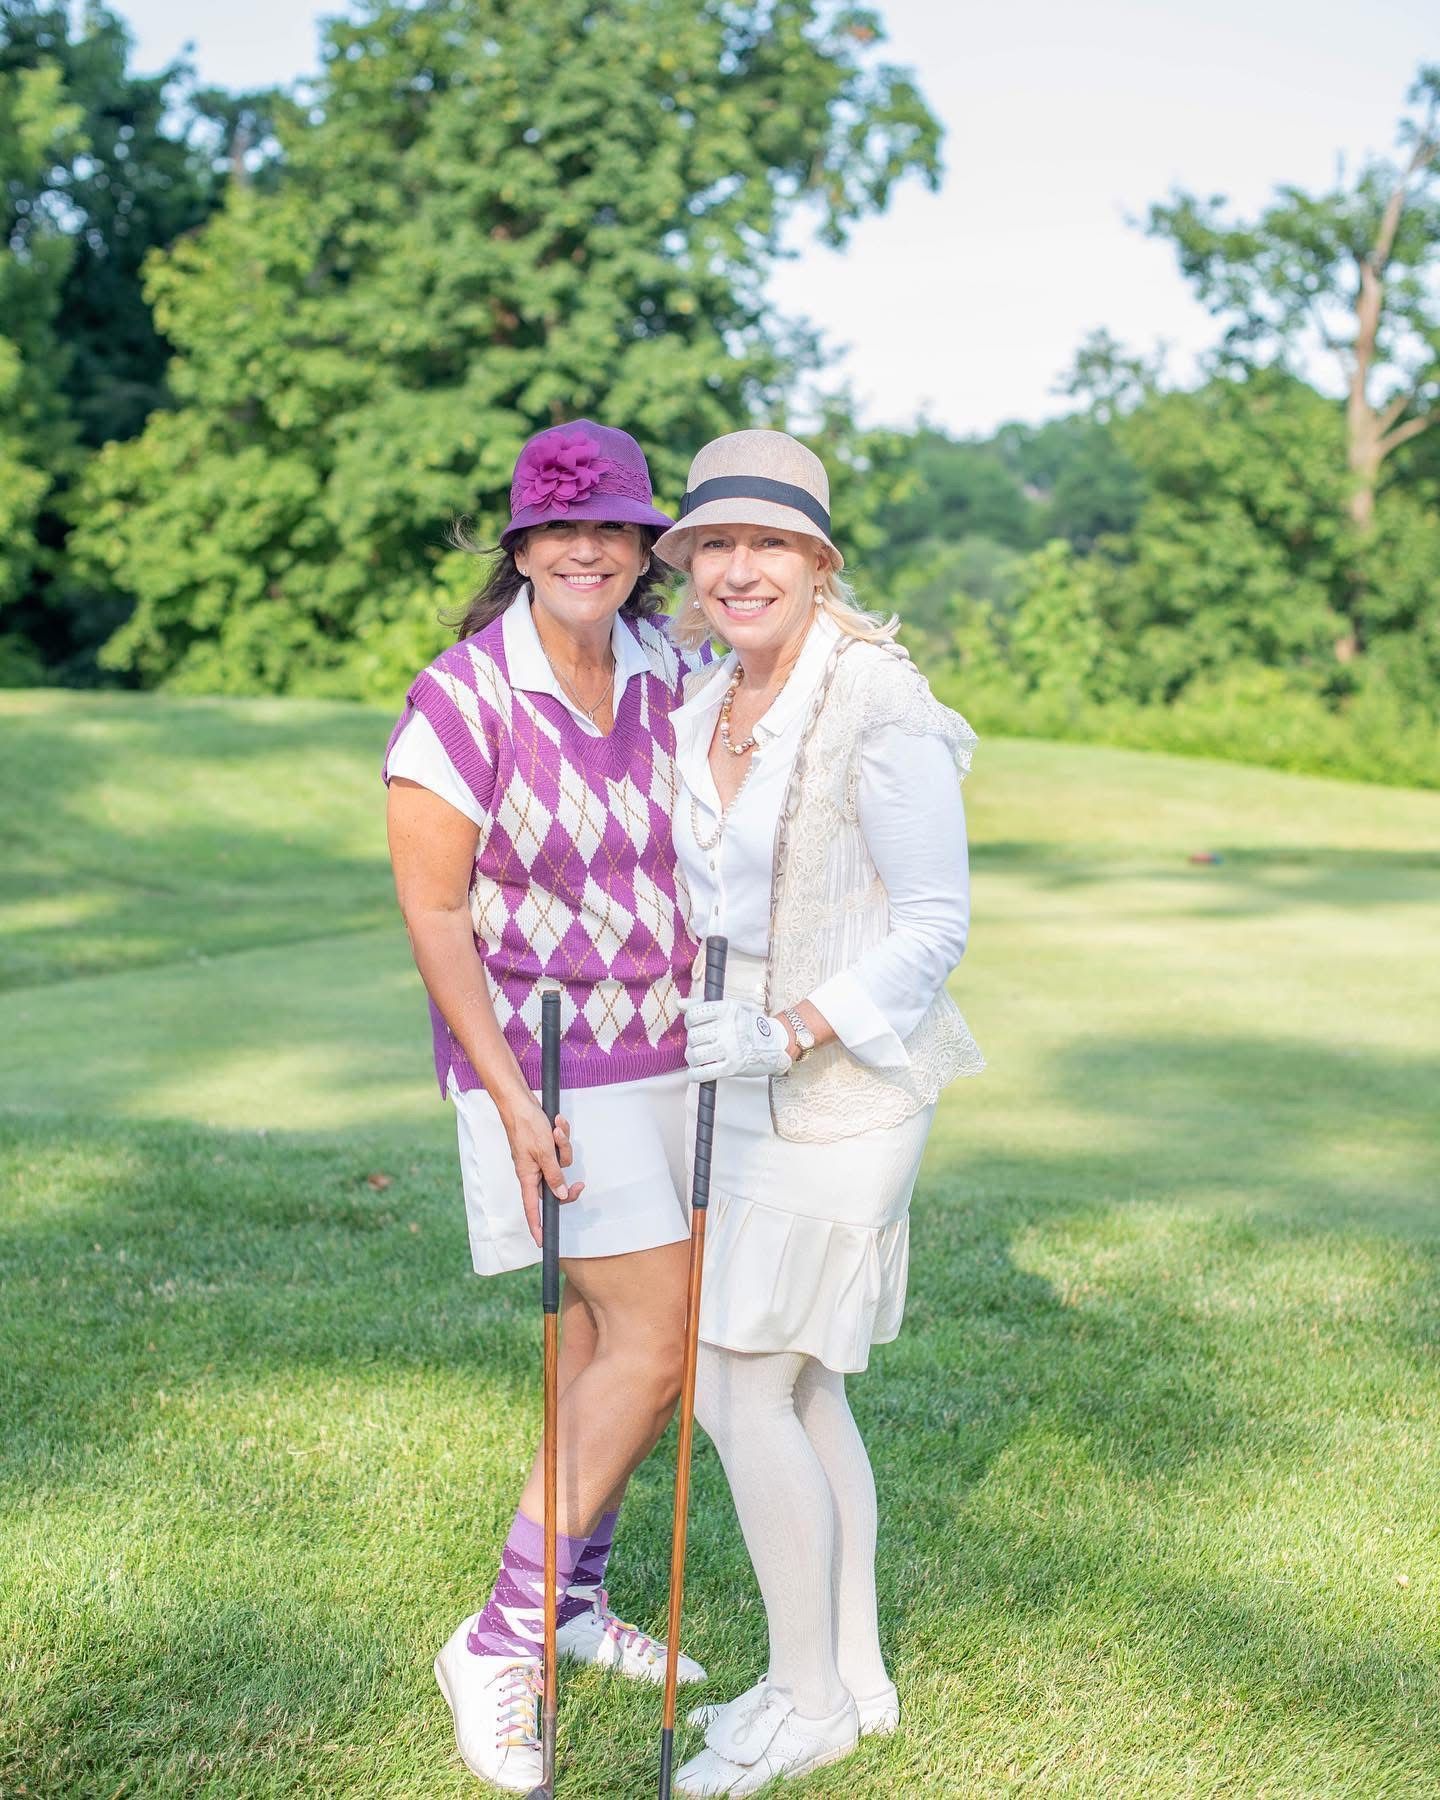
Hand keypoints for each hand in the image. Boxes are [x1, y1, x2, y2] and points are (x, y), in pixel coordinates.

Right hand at [500, 1096, 582, 1246]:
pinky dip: (560, 1136)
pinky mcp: (544, 1147)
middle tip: (581, 1185)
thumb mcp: (544, 1153)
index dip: (537, 1225)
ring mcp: (538, 1159)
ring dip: (563, 1146)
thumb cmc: (527, 1126)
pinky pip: (559, 1149)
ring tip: (556, 1130)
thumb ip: (554, 1176)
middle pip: (555, 1186)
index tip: (542, 1242)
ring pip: (561, 1164)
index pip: (532, 1208)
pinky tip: (557, 1123)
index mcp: (527, 1177)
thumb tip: (561, 1195)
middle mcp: (532, 1171)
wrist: (520, 1102)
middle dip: (567, 1179)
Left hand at [678, 995, 792, 1081]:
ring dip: (692, 1058)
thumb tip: (679, 1004)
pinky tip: (697, 1072)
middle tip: (699, 1044)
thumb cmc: (752, 1025)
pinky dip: (695, 1074)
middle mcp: (728, 1028)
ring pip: (695, 1055)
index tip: (695, 1026)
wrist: (777, 1044)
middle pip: (693, 1036)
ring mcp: (730, 1048)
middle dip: (692, 1042)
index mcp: (727, 1010)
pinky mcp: (732, 1067)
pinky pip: (704, 1073)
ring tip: (699, 1058)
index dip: (690, 1022)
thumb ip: (705, 1005)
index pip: (694, 1014)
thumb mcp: (733, 1007)